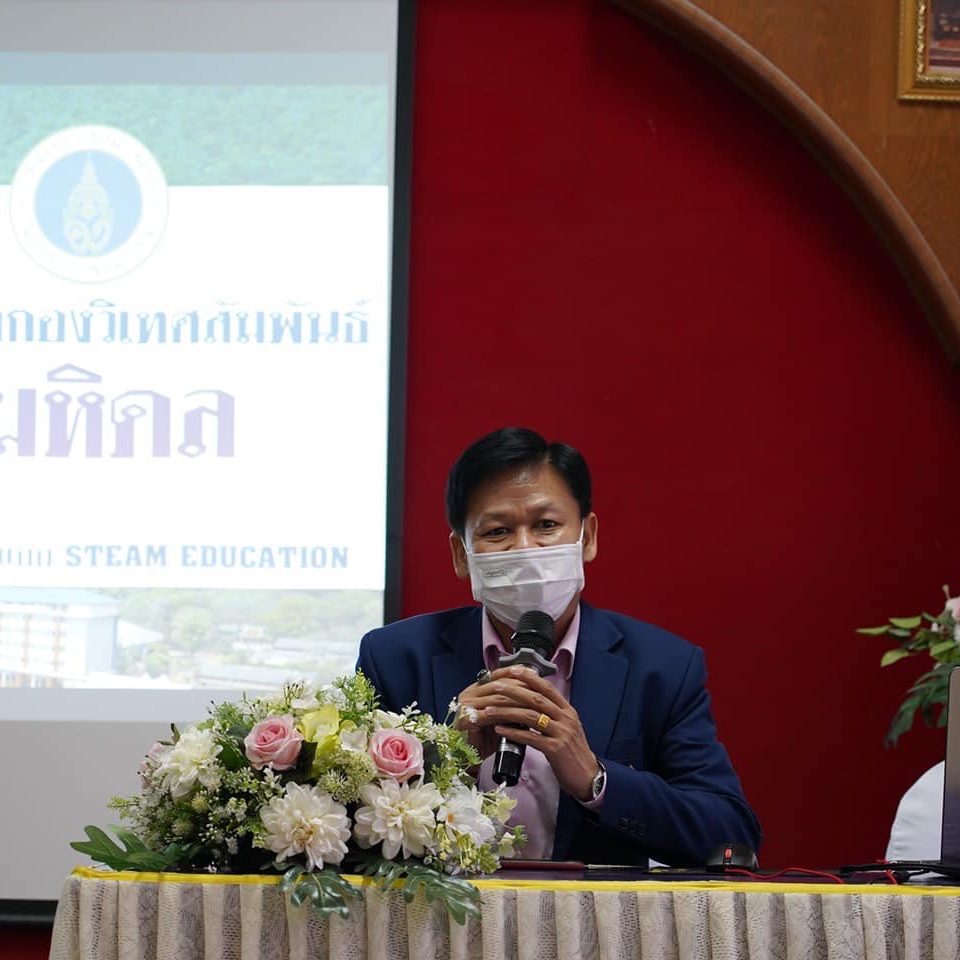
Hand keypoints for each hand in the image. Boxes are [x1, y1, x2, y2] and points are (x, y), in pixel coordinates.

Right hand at [452, 667, 527, 759]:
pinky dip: (508, 715)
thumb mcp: (501, 716)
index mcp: (475, 689)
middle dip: (521, 689)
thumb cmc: (487, 738)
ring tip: (536, 705)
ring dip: (518, 701)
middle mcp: (468, 694)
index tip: (535, 677)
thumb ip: (510, 703)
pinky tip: (522, 718)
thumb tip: (534, 693)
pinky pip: (491, 714)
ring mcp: (465, 705)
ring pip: (497, 698)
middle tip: (541, 693)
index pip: (498, 676)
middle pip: (499, 686)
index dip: (517, 676)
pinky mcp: (465, 719)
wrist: (469, 759)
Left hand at [481, 666, 598, 800]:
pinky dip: (513, 732)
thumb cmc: (572, 751)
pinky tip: (499, 730)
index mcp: (567, 710)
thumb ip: (552, 714)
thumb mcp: (566, 727)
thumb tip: (531, 702)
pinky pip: (530, 737)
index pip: (547, 688)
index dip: (530, 678)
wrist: (588, 776)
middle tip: (495, 685)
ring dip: (507, 711)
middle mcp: (565, 718)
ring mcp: (561, 732)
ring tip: (490, 710)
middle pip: (536, 698)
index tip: (513, 670)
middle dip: (514, 690)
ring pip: (530, 716)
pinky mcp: (555, 749)